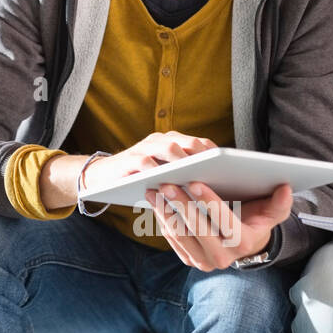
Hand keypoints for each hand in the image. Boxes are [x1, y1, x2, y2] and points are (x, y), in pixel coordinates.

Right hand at [81, 130, 218, 189]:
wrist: (101, 178)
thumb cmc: (140, 180)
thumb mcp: (164, 175)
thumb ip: (184, 176)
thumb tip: (218, 191)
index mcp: (172, 143)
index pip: (199, 143)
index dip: (215, 154)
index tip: (231, 169)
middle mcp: (159, 141)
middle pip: (187, 143)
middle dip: (203, 156)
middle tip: (218, 171)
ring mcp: (143, 148)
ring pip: (168, 148)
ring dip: (183, 161)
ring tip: (197, 175)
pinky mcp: (127, 160)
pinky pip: (144, 162)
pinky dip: (157, 171)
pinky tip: (168, 183)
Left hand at [145, 180, 293, 271]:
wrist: (245, 245)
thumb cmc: (257, 220)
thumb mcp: (271, 212)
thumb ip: (279, 203)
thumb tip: (286, 188)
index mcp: (244, 243)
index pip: (225, 221)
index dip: (210, 201)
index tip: (195, 181)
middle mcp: (224, 257)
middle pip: (198, 229)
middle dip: (181, 204)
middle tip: (166, 183)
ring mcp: (205, 262)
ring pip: (181, 234)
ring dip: (166, 211)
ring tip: (154, 189)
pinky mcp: (190, 260)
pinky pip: (173, 240)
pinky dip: (163, 220)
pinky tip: (156, 202)